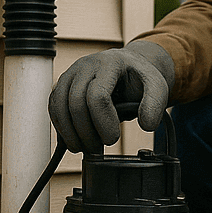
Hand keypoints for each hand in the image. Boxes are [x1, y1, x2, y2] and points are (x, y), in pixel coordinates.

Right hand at [48, 40, 175, 151]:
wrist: (129, 67)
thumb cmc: (140, 78)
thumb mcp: (157, 87)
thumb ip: (155, 105)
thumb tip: (147, 125)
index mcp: (109, 64)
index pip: (97, 95)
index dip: (103, 122)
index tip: (113, 138)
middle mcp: (86, 65)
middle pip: (75, 103)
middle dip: (85, 132)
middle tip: (98, 149)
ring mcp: (71, 74)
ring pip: (59, 106)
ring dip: (70, 133)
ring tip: (85, 148)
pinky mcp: (63, 85)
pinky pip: (54, 107)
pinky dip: (61, 127)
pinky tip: (75, 139)